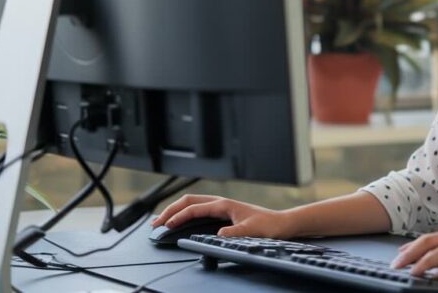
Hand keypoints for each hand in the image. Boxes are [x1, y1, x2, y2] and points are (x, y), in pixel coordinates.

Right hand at [151, 194, 295, 238]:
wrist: (282, 224)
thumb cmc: (269, 225)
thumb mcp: (251, 231)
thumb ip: (234, 233)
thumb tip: (218, 235)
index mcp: (224, 205)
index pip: (194, 208)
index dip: (178, 216)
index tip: (166, 226)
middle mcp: (221, 203)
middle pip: (188, 201)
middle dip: (170, 210)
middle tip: (155, 223)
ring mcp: (222, 207)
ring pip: (192, 204)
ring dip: (175, 211)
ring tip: (161, 221)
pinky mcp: (224, 213)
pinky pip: (199, 210)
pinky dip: (185, 213)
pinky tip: (181, 221)